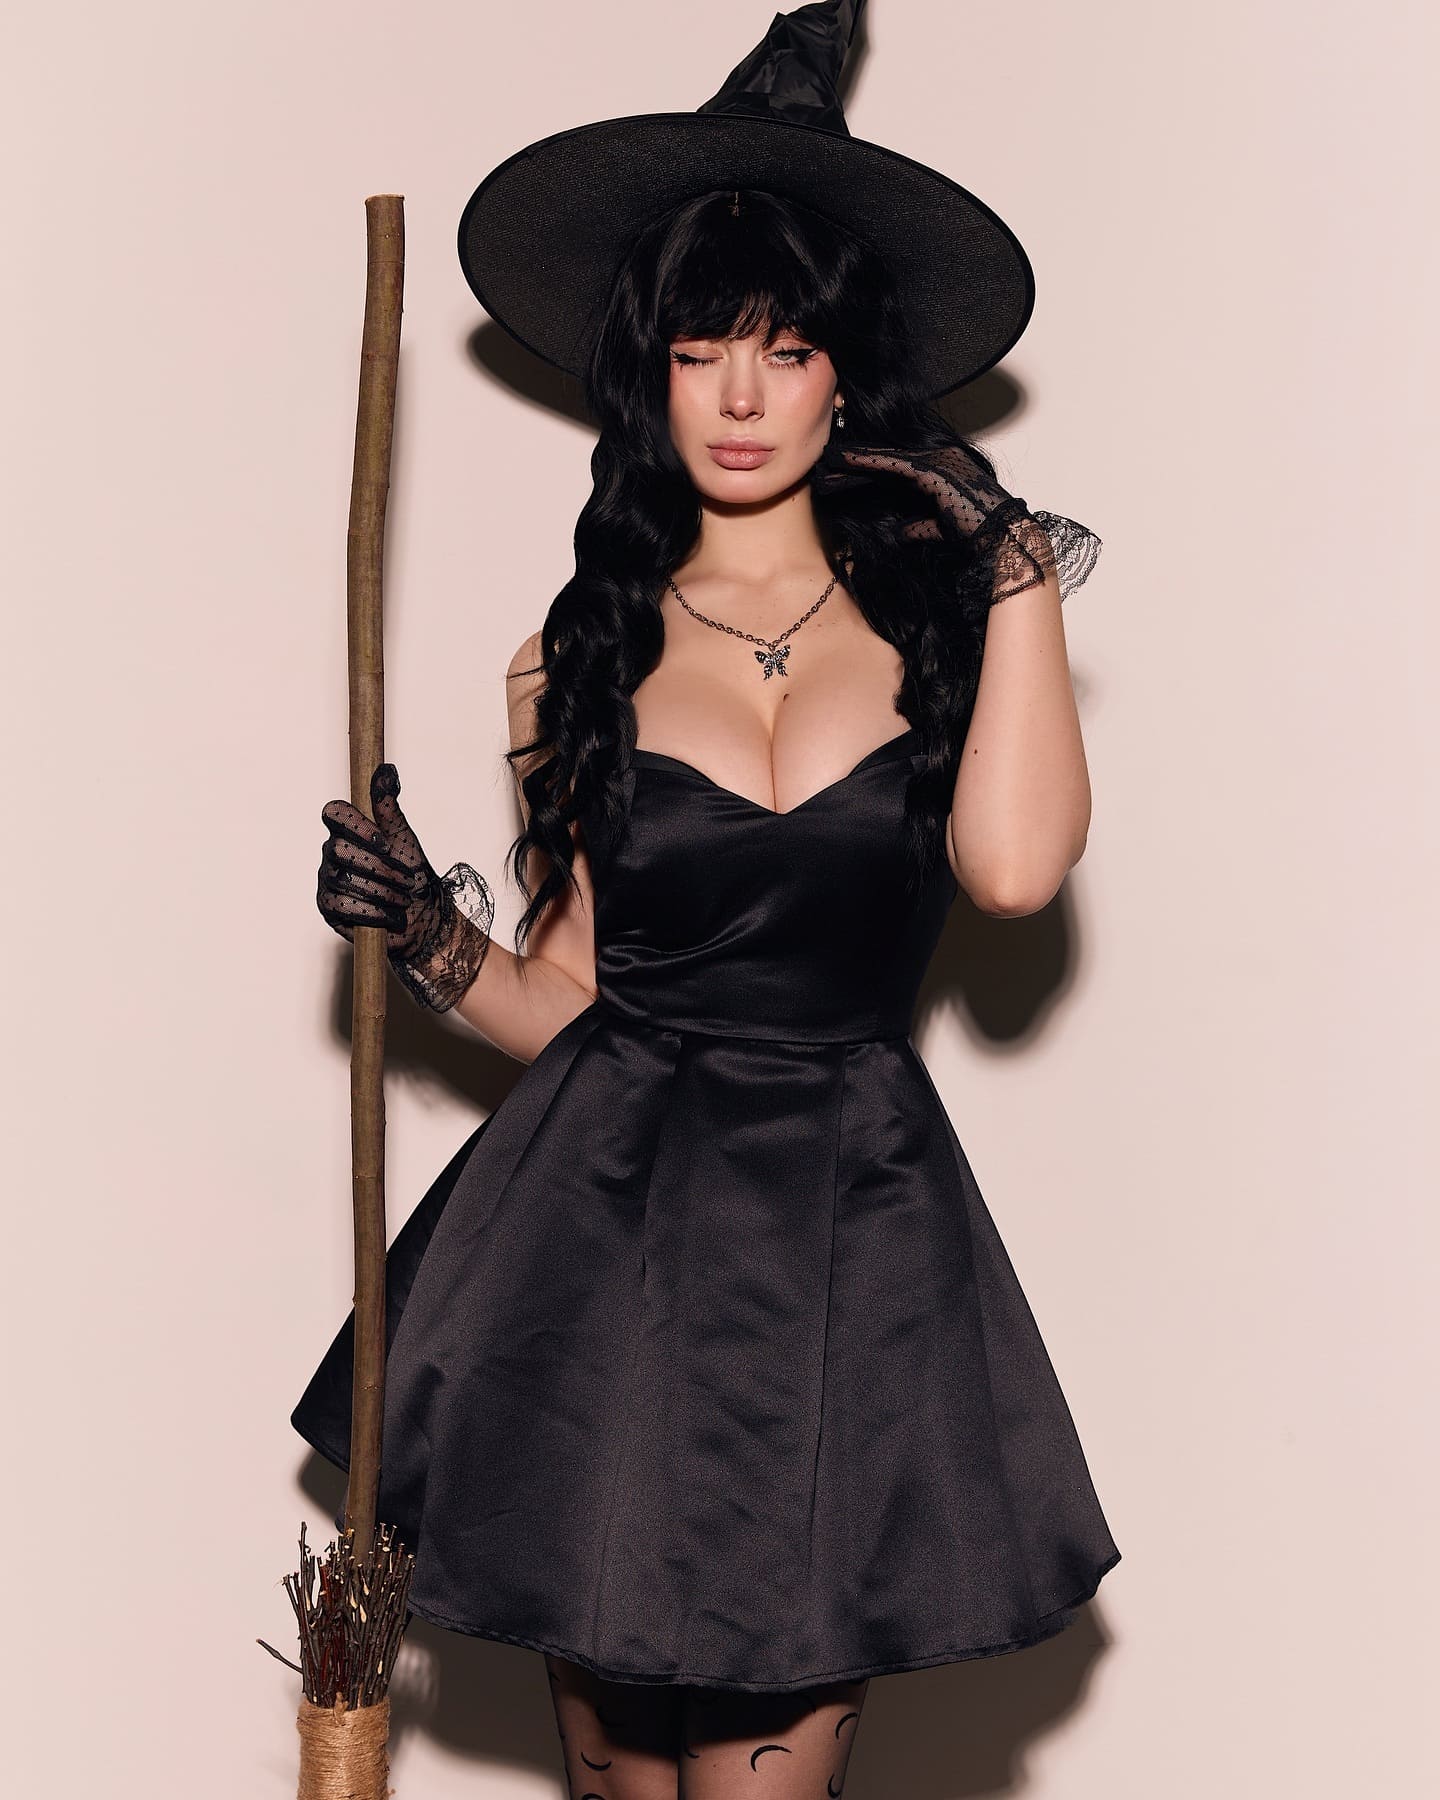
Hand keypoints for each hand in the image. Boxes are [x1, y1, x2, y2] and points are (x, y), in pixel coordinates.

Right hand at [317, 763, 493, 1011]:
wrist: (421, 917)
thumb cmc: (414, 875)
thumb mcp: (404, 838)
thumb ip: (388, 806)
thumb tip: (385, 770)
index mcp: (349, 831)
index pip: (334, 812)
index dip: (357, 826)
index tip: (385, 843)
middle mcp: (332, 852)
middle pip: (340, 849)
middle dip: (379, 867)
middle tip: (406, 880)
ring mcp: (327, 879)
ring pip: (342, 878)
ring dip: (380, 891)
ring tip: (402, 900)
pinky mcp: (328, 906)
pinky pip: (340, 904)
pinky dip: (371, 912)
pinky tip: (390, 917)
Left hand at [823, 441, 1014, 541]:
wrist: (1002, 537)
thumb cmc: (977, 536)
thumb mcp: (939, 529)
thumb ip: (920, 527)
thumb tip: (901, 533)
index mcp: (941, 469)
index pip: (896, 468)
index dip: (867, 471)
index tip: (839, 475)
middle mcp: (939, 457)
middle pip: (888, 460)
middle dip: (855, 465)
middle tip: (824, 465)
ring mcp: (937, 460)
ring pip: (886, 458)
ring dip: (855, 460)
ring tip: (826, 459)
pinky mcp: (933, 470)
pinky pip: (892, 464)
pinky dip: (866, 462)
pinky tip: (844, 461)